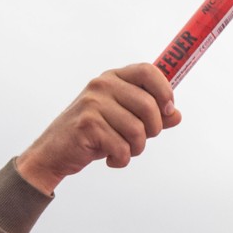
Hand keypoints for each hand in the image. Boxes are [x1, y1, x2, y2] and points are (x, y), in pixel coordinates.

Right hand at [16, 64, 180, 194]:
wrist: (55, 152)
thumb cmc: (93, 134)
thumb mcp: (123, 121)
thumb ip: (150, 117)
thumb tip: (176, 115)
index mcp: (113, 78)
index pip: (148, 71)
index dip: (165, 91)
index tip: (168, 110)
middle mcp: (102, 85)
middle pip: (149, 106)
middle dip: (152, 131)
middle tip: (138, 141)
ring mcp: (93, 103)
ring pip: (138, 131)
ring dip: (135, 149)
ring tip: (121, 150)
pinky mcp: (87, 124)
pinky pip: (122, 148)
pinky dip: (121, 160)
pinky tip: (110, 159)